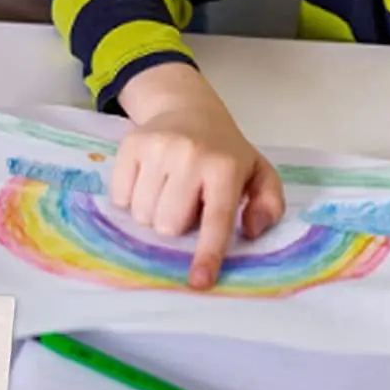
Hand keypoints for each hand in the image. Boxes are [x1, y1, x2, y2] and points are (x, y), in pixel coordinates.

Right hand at [112, 63, 284, 290]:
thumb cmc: (224, 151)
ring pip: (143, 214)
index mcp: (225, 167)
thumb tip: (251, 230)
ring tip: (167, 191)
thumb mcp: (258, 173)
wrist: (188, 108)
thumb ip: (269, 205)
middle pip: (169, 225)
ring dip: (153, 213)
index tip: (199, 281)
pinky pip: (120, 197)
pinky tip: (147, 181)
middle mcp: (190, 155)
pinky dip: (131, 198)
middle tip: (186, 203)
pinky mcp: (131, 144)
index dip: (207, 253)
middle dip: (176, 225)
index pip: (216, 219)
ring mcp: (157, 147)